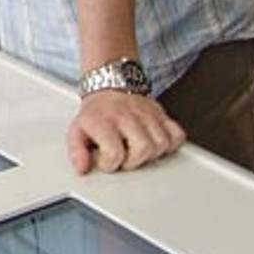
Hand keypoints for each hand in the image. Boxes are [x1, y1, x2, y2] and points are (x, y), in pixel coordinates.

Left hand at [66, 91, 185, 174]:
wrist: (109, 85)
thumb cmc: (96, 113)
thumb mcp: (77, 131)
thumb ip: (76, 152)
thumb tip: (82, 168)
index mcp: (105, 121)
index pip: (114, 152)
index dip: (110, 163)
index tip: (106, 160)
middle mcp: (127, 115)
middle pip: (143, 148)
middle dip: (134, 161)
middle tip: (124, 157)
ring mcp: (147, 113)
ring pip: (162, 143)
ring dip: (151, 154)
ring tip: (137, 151)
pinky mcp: (161, 113)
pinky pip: (177, 133)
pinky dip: (170, 144)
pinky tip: (155, 144)